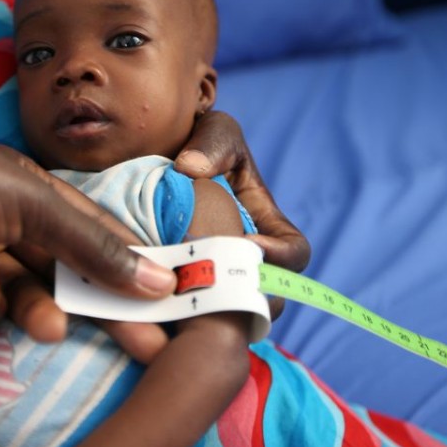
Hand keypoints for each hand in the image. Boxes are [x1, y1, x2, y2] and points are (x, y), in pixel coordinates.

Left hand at [0, 52, 175, 343]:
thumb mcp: (28, 200)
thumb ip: (90, 244)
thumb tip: (156, 278)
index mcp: (39, 194)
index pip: (102, 235)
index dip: (137, 265)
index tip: (174, 299)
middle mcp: (14, 228)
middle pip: (73, 274)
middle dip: (105, 306)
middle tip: (145, 343)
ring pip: (31, 299)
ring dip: (42, 311)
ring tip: (49, 325)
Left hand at [174, 111, 310, 316]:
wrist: (160, 157)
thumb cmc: (201, 143)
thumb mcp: (215, 133)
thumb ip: (212, 145)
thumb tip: (189, 170)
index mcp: (267, 225)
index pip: (294, 254)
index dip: (278, 258)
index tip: (244, 244)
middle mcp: (246, 258)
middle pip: (264, 297)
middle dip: (240, 295)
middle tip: (205, 285)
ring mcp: (217, 277)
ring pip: (226, 313)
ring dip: (207, 309)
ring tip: (177, 295)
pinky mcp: (184, 290)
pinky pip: (187, 314)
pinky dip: (175, 311)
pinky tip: (152, 299)